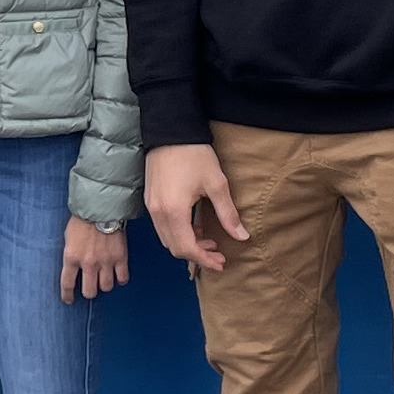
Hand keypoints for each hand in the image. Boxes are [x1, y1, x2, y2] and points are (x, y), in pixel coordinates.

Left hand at [62, 219, 127, 302]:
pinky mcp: (120, 258)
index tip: (69, 300)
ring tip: (104, 279)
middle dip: (89, 291)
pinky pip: (122, 278)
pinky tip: (117, 275)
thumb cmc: (82, 219)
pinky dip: (120, 279)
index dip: (67, 295)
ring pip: (106, 287)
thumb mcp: (68, 238)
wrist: (101, 207)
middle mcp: (88, 263)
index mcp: (72, 258)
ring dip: (104, 285)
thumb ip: (71, 254)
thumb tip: (73, 267)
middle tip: (90, 287)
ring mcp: (105, 262)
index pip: (67, 284)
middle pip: (90, 292)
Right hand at [145, 143, 246, 271]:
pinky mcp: (150, 199)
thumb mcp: (216, 184)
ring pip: (167, 238)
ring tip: (209, 240)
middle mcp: (158, 213)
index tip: (221, 262)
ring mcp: (151, 207)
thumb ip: (228, 214)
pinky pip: (163, 226)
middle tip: (218, 255)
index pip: (187, 248)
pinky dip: (178, 232)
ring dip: (187, 244)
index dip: (204, 259)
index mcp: (174, 212)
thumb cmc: (194, 154)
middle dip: (197, 255)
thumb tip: (242, 236)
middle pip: (174, 247)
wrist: (170, 130)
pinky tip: (195, 226)